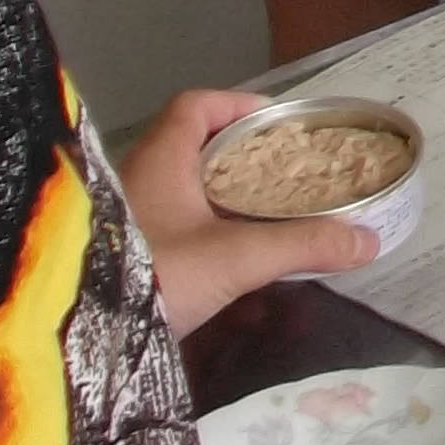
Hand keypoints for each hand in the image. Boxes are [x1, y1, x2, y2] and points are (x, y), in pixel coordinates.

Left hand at [118, 87, 383, 336]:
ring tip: (263, 218)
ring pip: (178, 192)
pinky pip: (166, 228)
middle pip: (190, 147)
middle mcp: (135, 178)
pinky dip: (200, 236)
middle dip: (238, 157)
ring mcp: (123, 218)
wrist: (77, 339)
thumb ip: (303, 245)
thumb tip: (367, 240)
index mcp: (159, 159)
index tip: (276, 124)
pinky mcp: (119, 255)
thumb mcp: (238, 258)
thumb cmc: (156, 274)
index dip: (237, 105)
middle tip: (280, 173)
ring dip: (219, 200)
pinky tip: (226, 266)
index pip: (195, 105)